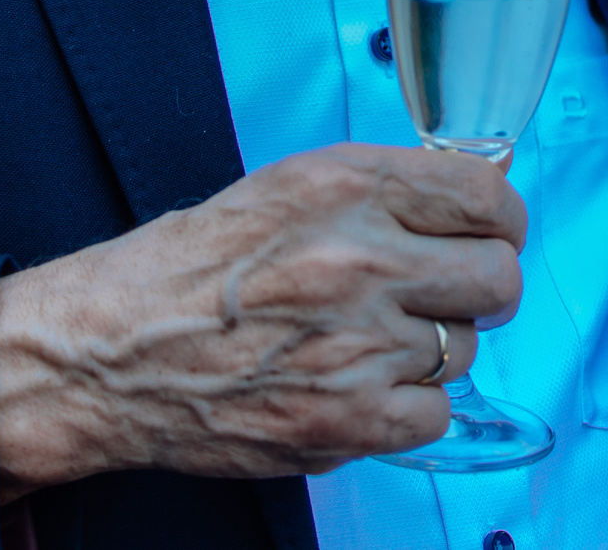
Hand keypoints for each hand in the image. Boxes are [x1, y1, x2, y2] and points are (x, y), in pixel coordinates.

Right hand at [0, 142, 525, 499]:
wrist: (108, 351)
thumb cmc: (191, 267)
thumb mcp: (288, 187)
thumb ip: (382, 190)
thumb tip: (476, 196)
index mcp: (348, 187)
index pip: (488, 196)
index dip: (499, 220)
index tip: (485, 233)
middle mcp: (360, 260)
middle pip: (499, 278)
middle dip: (480, 286)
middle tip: (442, 293)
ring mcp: (358, 344)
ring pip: (466, 349)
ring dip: (430, 348)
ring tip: (364, 340)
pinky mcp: (347, 420)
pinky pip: (436, 413)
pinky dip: (406, 407)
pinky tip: (358, 386)